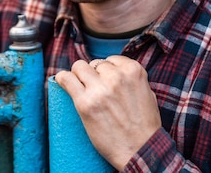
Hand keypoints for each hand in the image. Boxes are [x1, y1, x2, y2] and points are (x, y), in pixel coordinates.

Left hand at [54, 55, 160, 169]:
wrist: (140, 151)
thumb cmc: (144, 126)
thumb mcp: (147, 93)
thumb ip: (131, 79)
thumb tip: (114, 69)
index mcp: (133, 71)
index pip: (111, 60)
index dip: (106, 71)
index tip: (105, 82)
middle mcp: (116, 77)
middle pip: (94, 64)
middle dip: (94, 75)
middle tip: (95, 90)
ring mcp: (99, 89)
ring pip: (78, 67)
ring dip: (78, 76)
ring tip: (80, 88)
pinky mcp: (84, 103)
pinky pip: (65, 79)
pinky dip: (62, 79)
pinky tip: (63, 83)